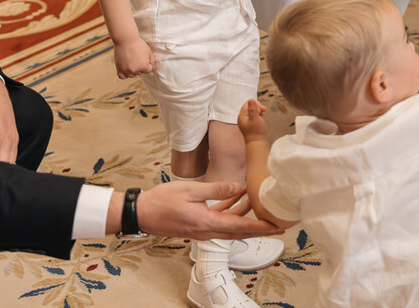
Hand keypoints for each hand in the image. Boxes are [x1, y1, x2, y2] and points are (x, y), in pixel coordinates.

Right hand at [113, 38, 154, 78]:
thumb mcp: (149, 51)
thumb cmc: (138, 44)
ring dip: (133, 70)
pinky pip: (122, 76)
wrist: (126, 40)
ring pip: (132, 75)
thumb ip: (152, 60)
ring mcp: (126, 70)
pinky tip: (126, 68)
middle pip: (140, 72)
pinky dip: (125, 74)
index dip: (147, 64)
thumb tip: (151, 66)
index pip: (148, 70)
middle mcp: (134, 70)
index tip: (144, 58)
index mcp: (143, 66)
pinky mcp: (119, 68)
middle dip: (140, 66)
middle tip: (137, 57)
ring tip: (132, 61)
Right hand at [133, 181, 281, 239]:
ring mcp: (201, 228)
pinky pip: (218, 218)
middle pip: (239, 229)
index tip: (276, 227)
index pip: (241, 227)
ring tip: (261, 204)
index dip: (261, 227)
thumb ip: (217, 189)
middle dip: (260, 226)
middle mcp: (207, 230)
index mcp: (207, 223)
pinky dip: (230, 209)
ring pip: (230, 223)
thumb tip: (239, 187)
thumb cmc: (162, 201)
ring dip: (245, 214)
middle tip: (277, 222)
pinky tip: (237, 196)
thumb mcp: (192, 191)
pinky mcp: (197, 223)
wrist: (141, 213)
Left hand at [237, 99, 268, 142]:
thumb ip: (253, 108)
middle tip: (263, 110)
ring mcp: (246, 121)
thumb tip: (251, 100)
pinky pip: (253, 115)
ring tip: (262, 113)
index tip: (261, 108)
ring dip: (258, 110)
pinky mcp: (250, 124)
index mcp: (241, 116)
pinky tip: (261, 117)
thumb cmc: (256, 133)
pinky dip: (258, 115)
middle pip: (249, 107)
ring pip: (252, 111)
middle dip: (257, 107)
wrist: (257, 143)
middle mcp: (242, 118)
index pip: (247, 104)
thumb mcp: (255, 118)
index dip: (255, 104)